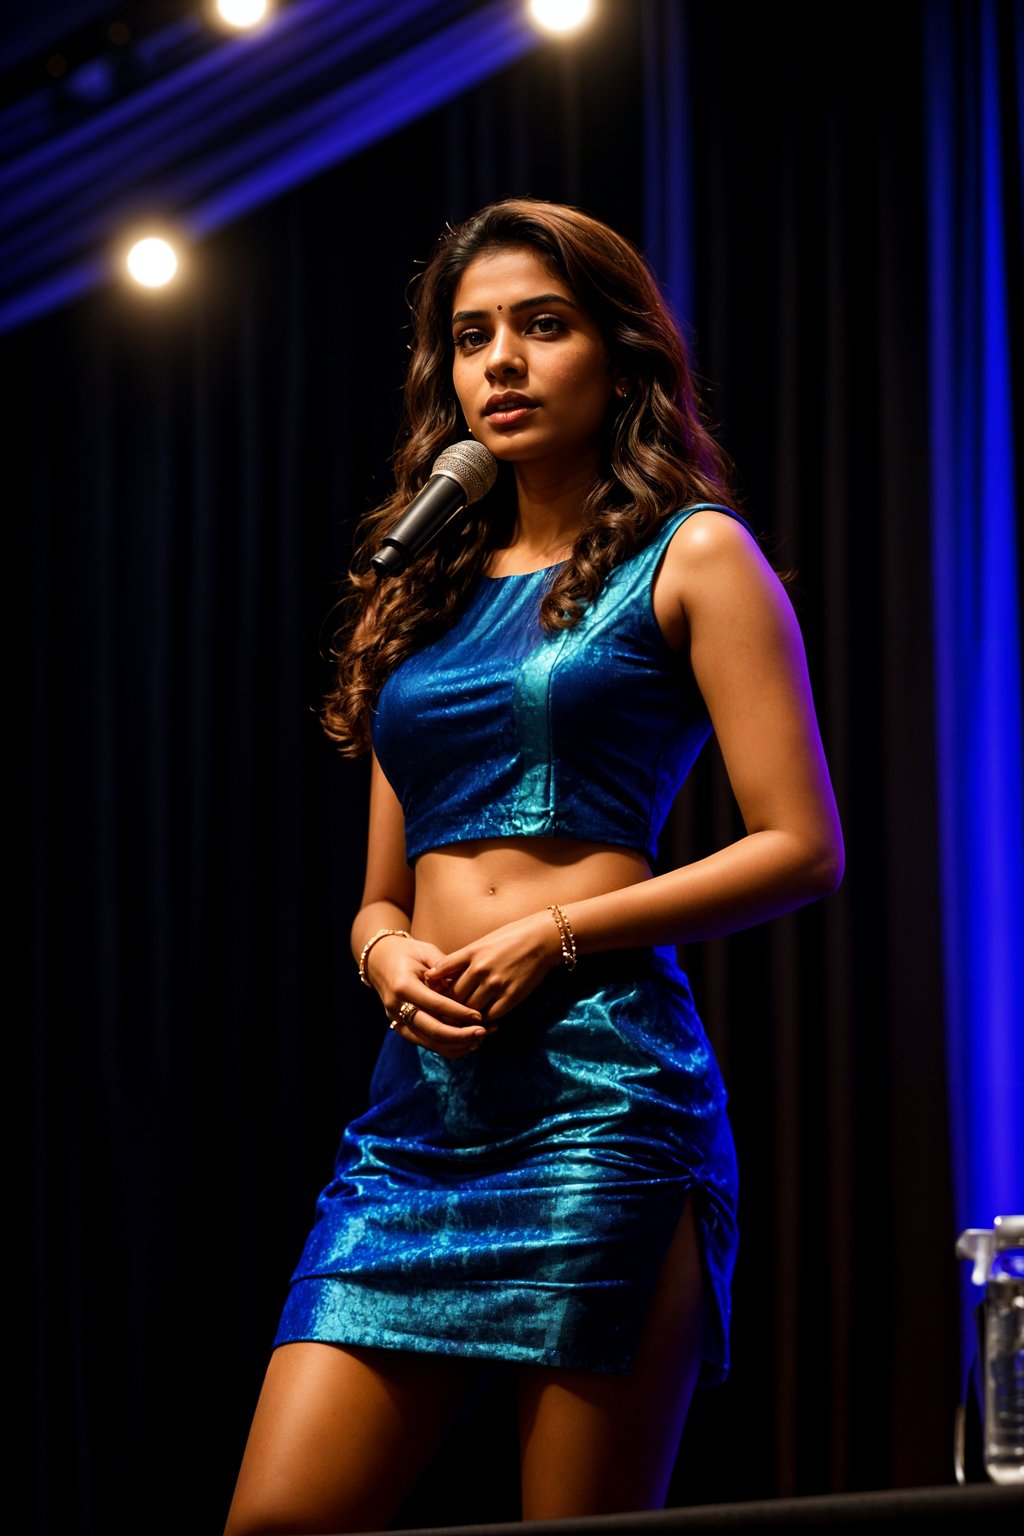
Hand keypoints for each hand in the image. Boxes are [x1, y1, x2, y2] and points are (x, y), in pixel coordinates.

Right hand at [367, 933, 490, 1059]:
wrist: (380, 959)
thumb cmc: (408, 952)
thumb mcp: (427, 952)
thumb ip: (446, 970)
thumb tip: (467, 988)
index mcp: (403, 986)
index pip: (436, 1005)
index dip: (459, 1012)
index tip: (479, 1016)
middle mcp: (397, 1007)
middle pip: (432, 1031)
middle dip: (461, 1035)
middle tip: (483, 1032)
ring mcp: (396, 1020)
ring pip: (429, 1043)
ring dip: (457, 1045)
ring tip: (479, 1040)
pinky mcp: (400, 1028)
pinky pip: (425, 1044)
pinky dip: (447, 1047)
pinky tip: (466, 1044)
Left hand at [423, 910, 561, 1020]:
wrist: (541, 939)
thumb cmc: (510, 938)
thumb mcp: (481, 943)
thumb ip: (460, 959)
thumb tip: (436, 975)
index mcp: (471, 953)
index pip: (442, 974)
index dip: (435, 987)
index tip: (433, 994)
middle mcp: (480, 969)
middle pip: (454, 996)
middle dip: (450, 1005)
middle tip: (448, 1012)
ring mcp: (496, 983)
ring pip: (471, 1009)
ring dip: (467, 1014)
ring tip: (465, 1017)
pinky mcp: (512, 995)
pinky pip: (491, 1015)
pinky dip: (486, 1018)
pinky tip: (484, 1017)